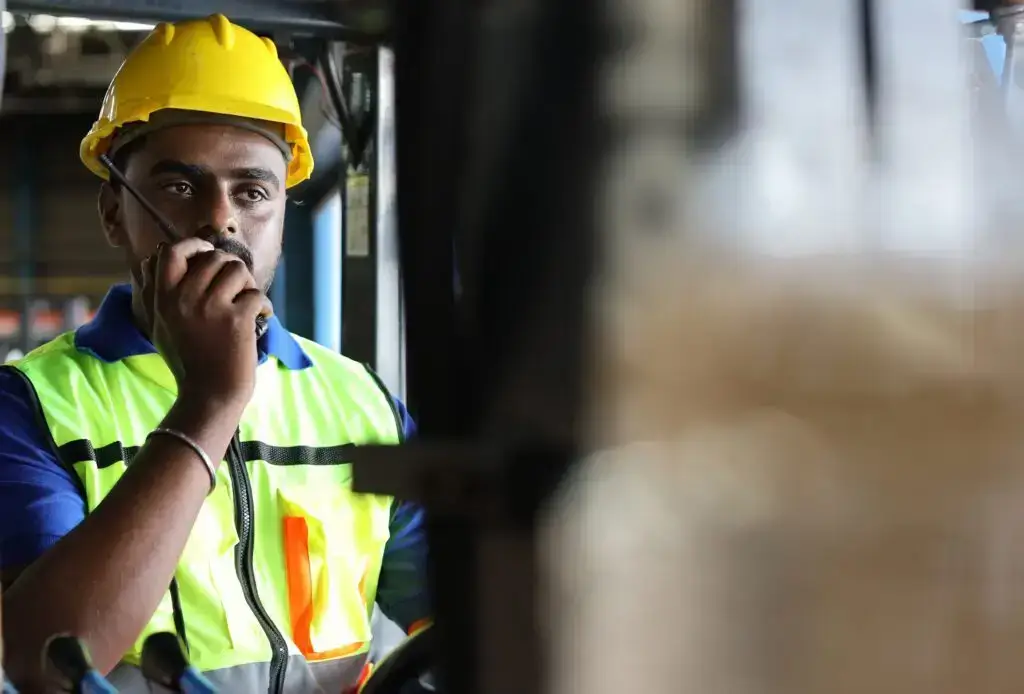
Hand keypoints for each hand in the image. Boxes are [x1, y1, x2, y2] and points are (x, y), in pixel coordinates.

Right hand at [141, 237, 272, 406]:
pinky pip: (256, 293)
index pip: (170, 251)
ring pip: (237, 269)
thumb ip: (155, 291)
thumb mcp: (159, 325)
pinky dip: (264, 306)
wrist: (208, 396)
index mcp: (161, 299)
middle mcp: (182, 299)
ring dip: (248, 284)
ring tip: (247, 302)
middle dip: (230, 266)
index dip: (193, 246)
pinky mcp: (236, 319)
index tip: (207, 253)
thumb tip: (154, 255)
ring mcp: (209, 308)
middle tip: (237, 286)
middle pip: (212, 256)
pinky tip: (261, 318)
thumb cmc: (188, 362)